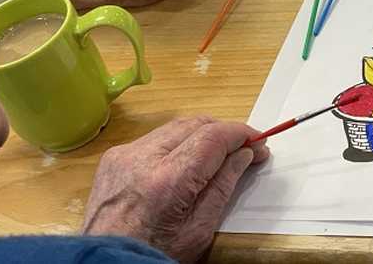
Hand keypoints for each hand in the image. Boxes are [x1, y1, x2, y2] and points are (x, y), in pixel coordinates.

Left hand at [82, 117, 269, 262]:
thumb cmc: (153, 255)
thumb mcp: (199, 230)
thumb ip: (223, 187)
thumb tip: (243, 155)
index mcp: (167, 180)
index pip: (213, 136)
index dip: (241, 134)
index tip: (259, 143)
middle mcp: (142, 158)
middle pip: (195, 123)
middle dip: (223, 132)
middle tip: (244, 149)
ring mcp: (124, 154)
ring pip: (174, 127)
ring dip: (200, 135)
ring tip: (217, 156)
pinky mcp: (114, 157)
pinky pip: (153, 138)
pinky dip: (175, 143)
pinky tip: (186, 163)